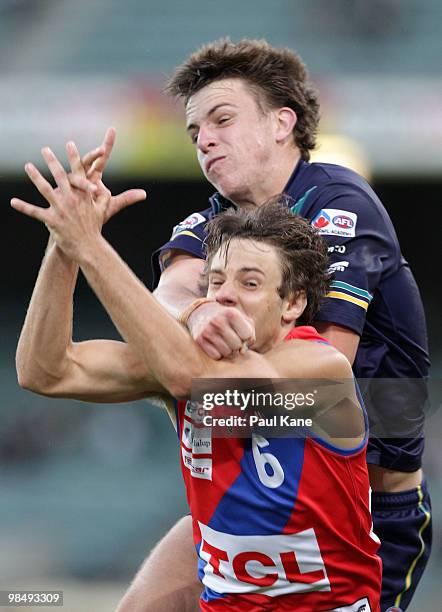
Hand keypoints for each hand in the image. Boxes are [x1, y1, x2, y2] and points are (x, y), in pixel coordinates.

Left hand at [11, 143, 109, 261]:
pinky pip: (35, 212)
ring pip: (45, 189)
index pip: (78, 172)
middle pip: (60, 176)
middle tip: (45, 149)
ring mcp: (61, 209)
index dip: (74, 157)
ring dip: (36, 176)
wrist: (89, 248)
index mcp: (84, 195)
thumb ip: (104, 197)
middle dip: (52, 161)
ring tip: (28, 166)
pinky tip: (13, 202)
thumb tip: (105, 187)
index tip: (70, 144)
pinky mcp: (52, 221)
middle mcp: (72, 199)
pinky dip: (24, 207)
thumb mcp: (103, 210)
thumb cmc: (94, 229)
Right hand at [69, 127, 145, 222]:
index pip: (102, 159)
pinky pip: (67, 187)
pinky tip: (77, 193)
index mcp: (93, 177)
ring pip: (76, 173)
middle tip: (102, 149)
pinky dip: (72, 190)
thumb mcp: (110, 206)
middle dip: (94, 155)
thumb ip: (126, 198)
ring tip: (93, 186)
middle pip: (88, 161)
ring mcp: (69, 183)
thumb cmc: (91, 215)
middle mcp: (81, 176)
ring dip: (82, 176)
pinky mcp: (61, 192)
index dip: (107, 145)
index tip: (112, 130)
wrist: (74, 227)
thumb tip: (144, 194)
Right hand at [187, 302, 255, 359]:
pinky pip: (216, 356)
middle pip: (237, 345)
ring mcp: (207, 330)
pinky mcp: (199, 339)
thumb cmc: (227, 318)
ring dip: (228, 350)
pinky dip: (218, 353)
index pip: (247, 335)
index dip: (246, 336)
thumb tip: (242, 351)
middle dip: (237, 344)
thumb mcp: (242, 320)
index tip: (241, 332)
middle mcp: (218, 321)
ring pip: (227, 353)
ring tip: (224, 341)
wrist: (202, 313)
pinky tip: (215, 344)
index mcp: (231, 313)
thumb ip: (250, 335)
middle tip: (232, 338)